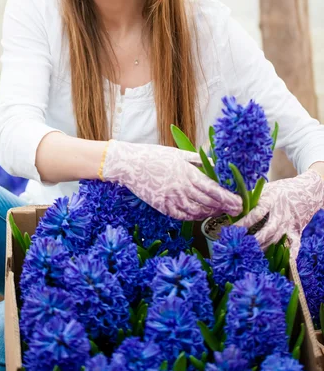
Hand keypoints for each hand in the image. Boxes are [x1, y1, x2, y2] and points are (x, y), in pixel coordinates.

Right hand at [102, 140, 241, 220]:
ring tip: (220, 212)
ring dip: (211, 213)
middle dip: (225, 207)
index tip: (240, 202)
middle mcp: (181, 189)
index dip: (229, 198)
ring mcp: (171, 200)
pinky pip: (182, 216)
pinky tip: (200, 214)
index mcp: (187, 174)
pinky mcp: (162, 207)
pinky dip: (194, 216)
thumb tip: (219, 164)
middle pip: (209, 203)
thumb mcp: (180, 154)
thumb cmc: (156, 155)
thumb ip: (200, 160)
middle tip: (236, 210)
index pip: (214, 190)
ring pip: (197, 212)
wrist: (130, 164)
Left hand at [236, 170, 323, 257]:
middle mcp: (280, 214)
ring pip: (277, 240)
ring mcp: (289, 224)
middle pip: (268, 230)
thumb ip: (251, 197)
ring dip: (264, 248)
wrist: (304, 192)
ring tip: (251, 255)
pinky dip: (289, 254)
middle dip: (255, 240)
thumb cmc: (280, 190)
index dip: (244, 223)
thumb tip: (233, 206)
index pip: (256, 214)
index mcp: (271, 201)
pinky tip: (280, 263)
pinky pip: (294, 245)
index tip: (232, 230)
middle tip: (242, 246)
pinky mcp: (297, 231)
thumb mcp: (266, 189)